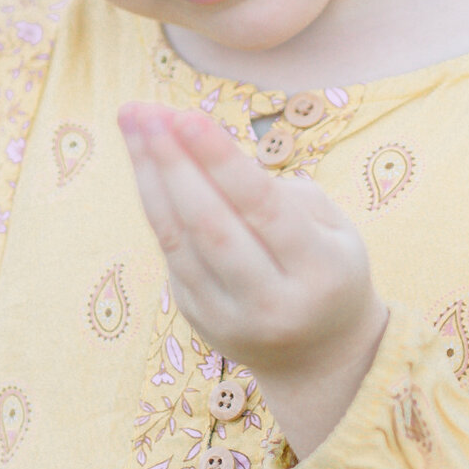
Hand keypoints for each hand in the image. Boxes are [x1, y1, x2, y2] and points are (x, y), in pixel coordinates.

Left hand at [117, 103, 386, 461]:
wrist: (322, 357)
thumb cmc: (329, 269)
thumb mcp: (334, 230)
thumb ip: (281, 193)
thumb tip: (207, 155)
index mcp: (319, 272)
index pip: (261, 207)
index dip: (219, 160)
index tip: (183, 115)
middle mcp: (273, 302)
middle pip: (209, 224)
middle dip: (172, 161)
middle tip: (142, 111)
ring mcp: (230, 319)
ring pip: (179, 240)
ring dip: (151, 177)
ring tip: (133, 123)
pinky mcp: (199, 321)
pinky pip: (171, 254)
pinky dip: (156, 204)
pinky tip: (145, 163)